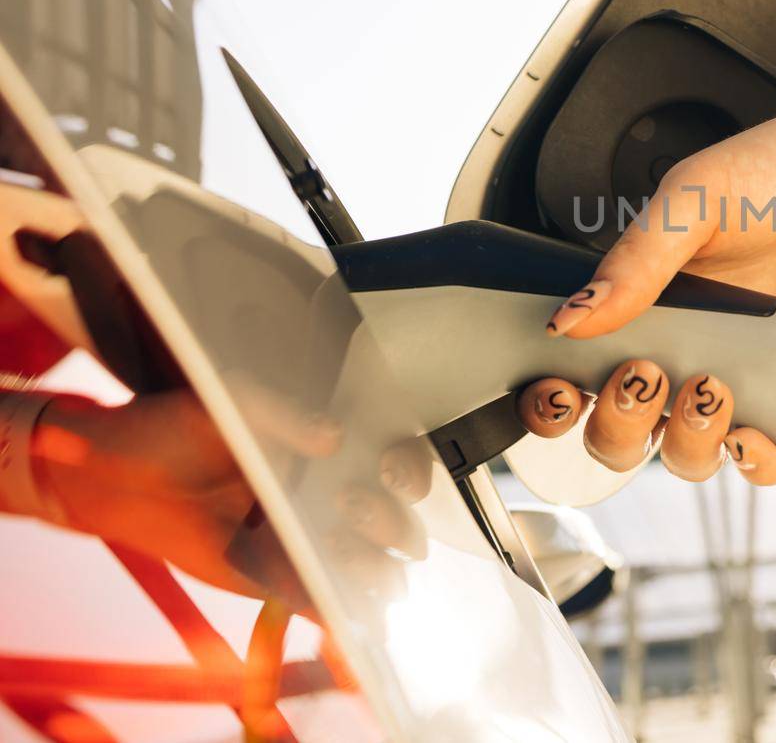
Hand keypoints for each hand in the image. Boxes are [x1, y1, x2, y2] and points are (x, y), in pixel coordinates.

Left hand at [32, 384, 430, 601]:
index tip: (389, 471)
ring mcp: (308, 543)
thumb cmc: (175, 430)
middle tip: (350, 509)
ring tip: (338, 558)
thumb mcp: (228, 405)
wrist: (118, 480)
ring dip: (373, 569)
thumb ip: (280, 414)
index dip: (409, 468)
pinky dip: (346, 615)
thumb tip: (332, 436)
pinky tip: (352, 616)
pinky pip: (325, 603)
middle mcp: (330, 497)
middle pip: (394, 520)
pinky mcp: (280, 583)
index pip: (397, 459)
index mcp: (331, 450)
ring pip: (371, 566)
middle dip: (389, 522)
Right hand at [519, 61, 775, 485]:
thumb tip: (568, 319)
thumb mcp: (691, 199)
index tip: (559, 390)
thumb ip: (630, 262)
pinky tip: (751, 432)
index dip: (555, 402)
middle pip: (627, 433)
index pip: (580, 376)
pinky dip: (758, 462)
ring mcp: (750, 377)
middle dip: (618, 428)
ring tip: (711, 386)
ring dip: (687, 443)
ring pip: (692, 456)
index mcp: (649, 307)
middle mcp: (692, 350)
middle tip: (641, 376)